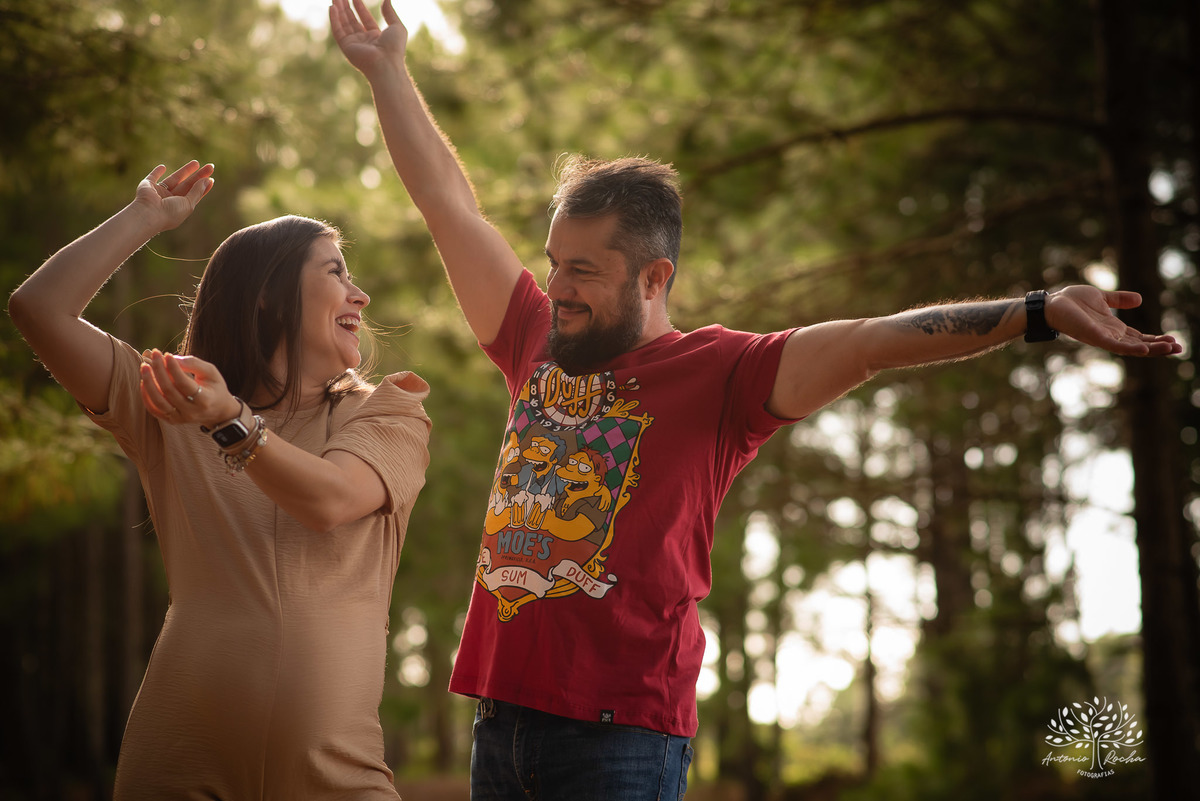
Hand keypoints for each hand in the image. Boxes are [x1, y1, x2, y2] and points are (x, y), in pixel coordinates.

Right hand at [132, 161, 214, 232]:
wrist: (148, 213)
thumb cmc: (170, 212)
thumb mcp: (188, 203)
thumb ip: (197, 191)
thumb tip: (208, 180)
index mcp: (181, 207)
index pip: (194, 195)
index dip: (203, 187)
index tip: (211, 179)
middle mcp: (170, 200)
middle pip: (187, 185)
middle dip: (198, 176)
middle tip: (210, 166)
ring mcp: (159, 193)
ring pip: (174, 179)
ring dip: (185, 171)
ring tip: (196, 163)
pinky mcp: (147, 186)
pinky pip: (152, 177)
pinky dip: (156, 172)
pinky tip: (163, 167)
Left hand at [139, 349, 241, 427]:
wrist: (218, 411)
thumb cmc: (214, 388)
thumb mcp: (211, 373)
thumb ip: (194, 364)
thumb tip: (172, 359)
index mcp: (205, 400)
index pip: (184, 383)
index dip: (173, 368)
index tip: (167, 354)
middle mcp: (192, 412)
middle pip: (169, 391)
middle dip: (159, 370)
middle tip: (155, 354)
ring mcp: (180, 418)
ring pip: (158, 401)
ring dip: (149, 382)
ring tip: (145, 366)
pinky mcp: (172, 420)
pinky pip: (154, 409)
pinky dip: (146, 396)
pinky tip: (144, 381)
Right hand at [330, 0, 408, 78]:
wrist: (386, 63)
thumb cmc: (394, 48)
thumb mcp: (396, 26)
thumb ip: (390, 13)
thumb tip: (387, 0)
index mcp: (376, 37)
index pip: (365, 19)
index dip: (360, 8)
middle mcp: (364, 41)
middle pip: (352, 21)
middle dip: (346, 8)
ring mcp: (354, 44)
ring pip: (343, 24)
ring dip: (338, 11)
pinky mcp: (346, 47)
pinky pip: (338, 31)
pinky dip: (334, 19)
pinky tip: (332, 7)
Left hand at [1046, 286, 1181, 356]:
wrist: (1052, 303)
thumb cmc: (1072, 301)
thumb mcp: (1102, 297)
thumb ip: (1120, 300)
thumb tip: (1140, 299)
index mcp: (1113, 328)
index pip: (1140, 337)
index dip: (1156, 340)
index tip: (1174, 340)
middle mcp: (1110, 336)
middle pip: (1139, 345)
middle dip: (1159, 348)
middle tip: (1179, 349)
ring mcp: (1103, 337)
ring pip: (1131, 348)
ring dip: (1150, 349)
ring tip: (1170, 349)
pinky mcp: (1094, 336)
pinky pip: (1114, 345)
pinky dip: (1129, 348)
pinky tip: (1144, 350)